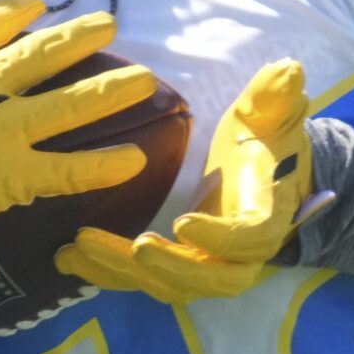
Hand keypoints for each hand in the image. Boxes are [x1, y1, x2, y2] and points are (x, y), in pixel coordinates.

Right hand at [0, 0, 155, 257]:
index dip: (17, 12)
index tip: (39, 9)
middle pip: (40, 52)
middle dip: (80, 37)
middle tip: (111, 26)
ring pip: (67, 103)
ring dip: (110, 91)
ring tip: (148, 81)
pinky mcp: (10, 175)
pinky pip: (67, 169)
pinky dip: (103, 165)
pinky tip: (134, 160)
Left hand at [55, 58, 333, 303]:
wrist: (265, 177)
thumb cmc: (264, 142)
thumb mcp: (270, 115)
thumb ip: (275, 95)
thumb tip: (287, 67)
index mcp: (263, 217)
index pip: (248, 238)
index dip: (219, 237)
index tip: (183, 222)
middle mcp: (238, 255)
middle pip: (209, 278)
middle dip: (170, 267)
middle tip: (135, 247)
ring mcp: (204, 267)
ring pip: (168, 286)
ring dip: (123, 271)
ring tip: (80, 247)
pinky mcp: (173, 269)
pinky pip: (140, 282)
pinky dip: (103, 274)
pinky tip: (65, 257)